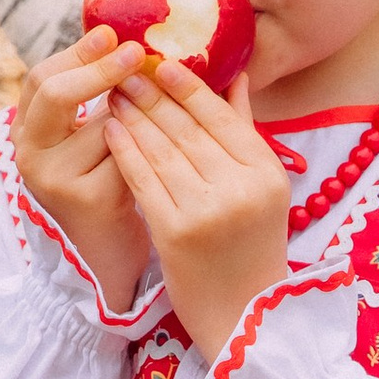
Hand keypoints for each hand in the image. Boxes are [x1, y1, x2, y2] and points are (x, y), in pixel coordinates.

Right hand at [13, 33, 152, 312]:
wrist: (107, 253)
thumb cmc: (107, 182)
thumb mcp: (93, 137)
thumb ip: (100, 96)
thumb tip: (134, 37)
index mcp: (28, 130)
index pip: (42, 78)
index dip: (77, 53)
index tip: (113, 34)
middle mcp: (30, 153)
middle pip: (57, 93)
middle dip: (100, 69)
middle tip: (138, 53)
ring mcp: (54, 178)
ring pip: (104, 123)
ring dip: (139, 113)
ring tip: (167, 110)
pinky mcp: (86, 198)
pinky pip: (128, 154)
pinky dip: (152, 147)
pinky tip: (173, 149)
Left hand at [104, 59, 290, 362]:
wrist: (243, 315)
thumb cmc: (252, 246)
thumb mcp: (263, 189)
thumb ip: (246, 132)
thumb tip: (235, 76)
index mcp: (267, 173)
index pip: (221, 118)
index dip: (189, 87)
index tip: (163, 63)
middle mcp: (240, 189)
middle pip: (188, 130)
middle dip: (153, 95)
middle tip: (127, 68)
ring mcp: (207, 211)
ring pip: (162, 150)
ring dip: (134, 116)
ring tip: (114, 92)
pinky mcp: (175, 233)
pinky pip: (143, 180)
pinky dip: (126, 150)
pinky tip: (111, 129)